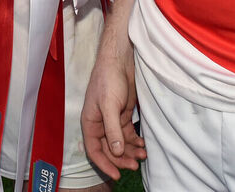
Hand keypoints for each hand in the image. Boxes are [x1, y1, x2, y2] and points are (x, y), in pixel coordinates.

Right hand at [81, 33, 144, 178]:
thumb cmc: (108, 80)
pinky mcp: (123, 115)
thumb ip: (112, 130)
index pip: (94, 150)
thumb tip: (117, 151)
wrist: (120, 61)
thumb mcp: (109, 106)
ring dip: (131, 151)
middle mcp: (100, 124)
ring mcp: (112, 121)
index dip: (105, 164)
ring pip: (121, 143)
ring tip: (144, 155)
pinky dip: (136, 141)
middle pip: (109, 149)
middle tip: (136, 165)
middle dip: (122, 159)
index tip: (117, 175)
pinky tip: (144, 144)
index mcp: (90, 123)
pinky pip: (129, 134)